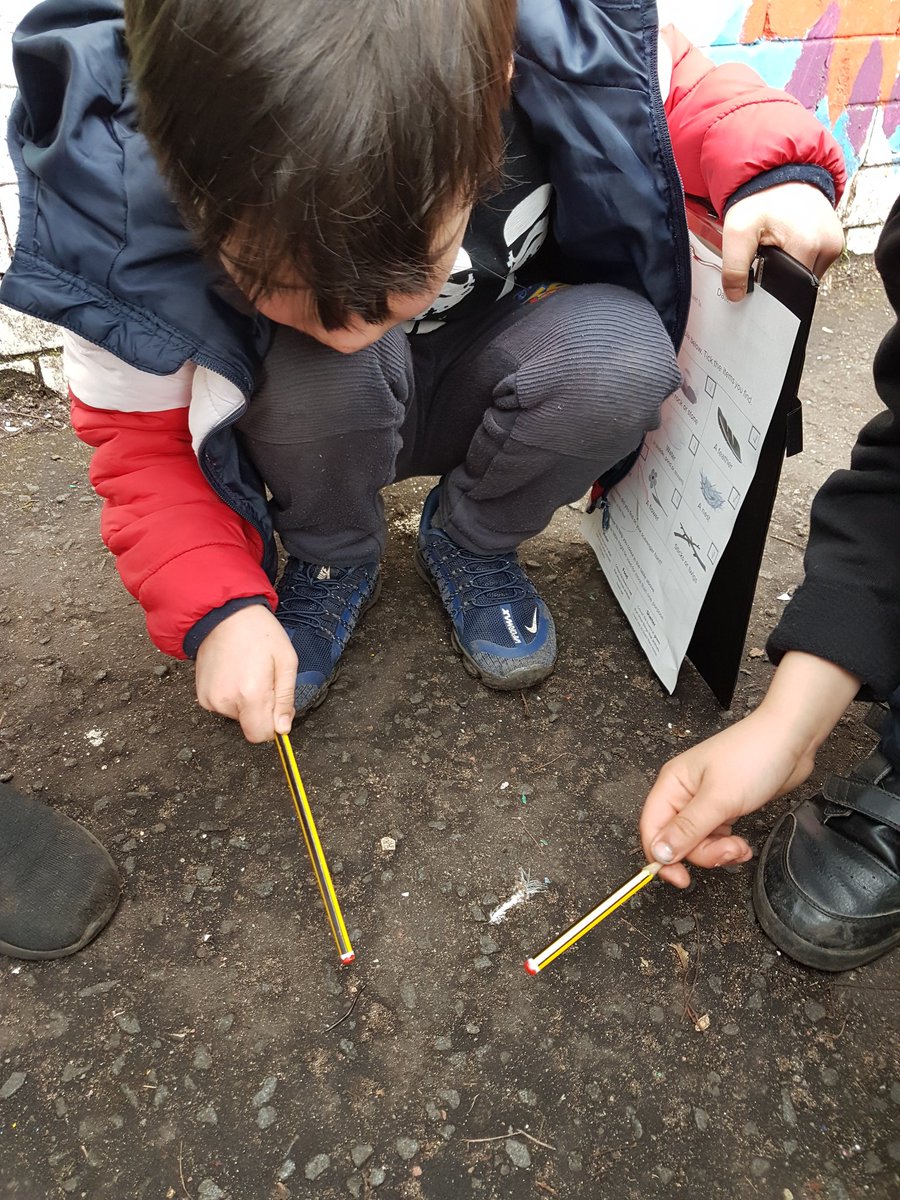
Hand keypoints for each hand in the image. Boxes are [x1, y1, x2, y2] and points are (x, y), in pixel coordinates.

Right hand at [195, 605, 296, 742]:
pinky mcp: (201, 695)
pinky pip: (223, 707)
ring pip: (237, 716)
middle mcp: (226, 701)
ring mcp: (210, 699)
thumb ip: (285, 699)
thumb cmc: (258, 633)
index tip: (276, 707)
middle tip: (263, 680)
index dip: (273, 726)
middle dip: (261, 710)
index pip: (260, 735)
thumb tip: (282, 728)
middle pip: (250, 725)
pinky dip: (231, 696)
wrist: (223, 615)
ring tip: (246, 672)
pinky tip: (233, 674)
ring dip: (245, 702)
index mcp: (251, 694)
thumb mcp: (286, 662)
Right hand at [639, 652, 860, 885]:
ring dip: (719, 851)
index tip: (680, 878)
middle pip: (676, 840)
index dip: (661, 857)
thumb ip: (687, 829)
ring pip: (698, 842)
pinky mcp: (725, 807)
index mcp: (672, 785)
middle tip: (727, 849)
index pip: (652, 828)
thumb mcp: (719, 799)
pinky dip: (728, 846)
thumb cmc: (753, 757)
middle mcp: (683, 793)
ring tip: (740, 845)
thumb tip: (658, 854)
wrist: (791, 740)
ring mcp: (705, 801)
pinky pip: (715, 837)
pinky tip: (743, 844)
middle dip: (703, 853)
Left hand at [721, 181, 844, 300]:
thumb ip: (734, 267)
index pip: (790, 291)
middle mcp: (827, 245)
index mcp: (807, 245)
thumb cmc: (760, 198)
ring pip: (809, 276)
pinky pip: (816, 264)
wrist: (780, 173)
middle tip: (766, 257)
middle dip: (780, 279)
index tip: (758, 278)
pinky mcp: (836, 241)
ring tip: (778, 248)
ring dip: (791, 270)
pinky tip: (790, 244)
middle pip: (800, 285)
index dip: (771, 292)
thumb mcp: (736, 232)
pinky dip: (800, 260)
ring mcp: (835, 243)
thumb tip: (736, 295)